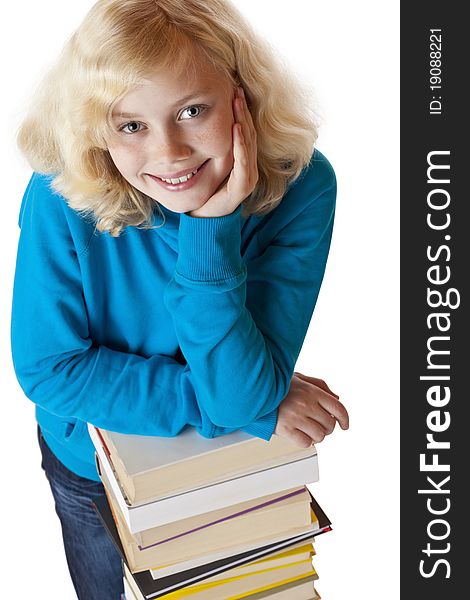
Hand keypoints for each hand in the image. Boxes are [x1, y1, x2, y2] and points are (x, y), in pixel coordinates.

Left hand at [188, 87, 257, 217]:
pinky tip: (236, 129)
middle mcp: (248, 166)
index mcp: (241, 159)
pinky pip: (243, 162)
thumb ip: (208, 143)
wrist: (202, 215)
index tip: (233, 89)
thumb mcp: (206, 160)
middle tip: (236, 88)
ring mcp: (247, 177)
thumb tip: (195, 116)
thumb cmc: (203, 187)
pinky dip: (240, 145)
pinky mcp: (242, 187)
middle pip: (248, 132)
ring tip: (237, 102)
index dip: (240, 110)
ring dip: (243, 121)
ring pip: (248, 144)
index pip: (244, 129)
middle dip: (242, 110)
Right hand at [274, 372, 348, 447]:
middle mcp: (306, 404)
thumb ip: (320, 386)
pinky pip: (305, 443)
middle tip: (318, 424)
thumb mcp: (300, 378)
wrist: (254, 391)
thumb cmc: (277, 384)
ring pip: (320, 436)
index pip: (338, 408)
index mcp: (312, 391)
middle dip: (327, 427)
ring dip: (316, 435)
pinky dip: (305, 441)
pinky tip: (299, 434)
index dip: (344, 419)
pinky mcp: (285, 429)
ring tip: (307, 429)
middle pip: (330, 425)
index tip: (344, 425)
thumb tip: (337, 399)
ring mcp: (295, 417)